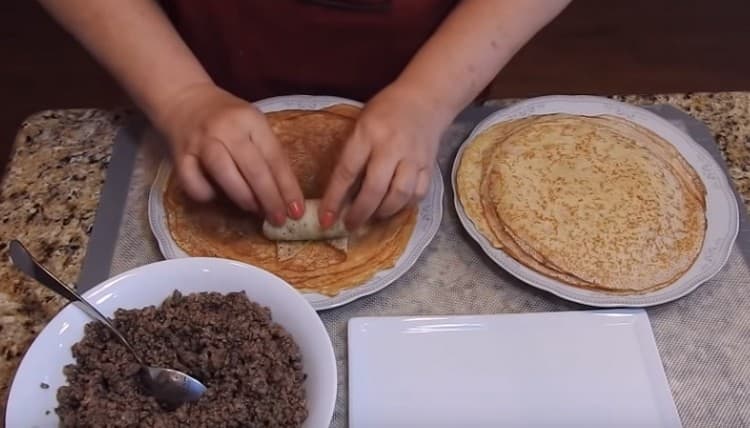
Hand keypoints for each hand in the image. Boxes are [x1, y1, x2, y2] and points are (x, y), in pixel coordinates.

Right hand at [155, 83, 303, 225]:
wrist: (184, 98)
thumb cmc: (227, 117)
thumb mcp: (252, 124)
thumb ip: (266, 154)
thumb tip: (282, 196)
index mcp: (251, 120)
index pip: (275, 157)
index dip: (288, 187)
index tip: (297, 211)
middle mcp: (227, 129)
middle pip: (254, 169)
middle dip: (270, 199)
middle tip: (279, 220)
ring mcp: (201, 141)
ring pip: (226, 175)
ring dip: (244, 198)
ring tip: (254, 211)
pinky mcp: (179, 155)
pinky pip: (194, 183)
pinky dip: (206, 194)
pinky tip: (215, 196)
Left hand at [319, 83, 449, 229]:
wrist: (426, 98)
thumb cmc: (386, 110)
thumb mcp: (361, 123)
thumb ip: (352, 153)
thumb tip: (340, 192)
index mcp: (368, 133)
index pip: (347, 171)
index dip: (334, 199)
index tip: (325, 219)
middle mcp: (392, 146)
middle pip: (375, 189)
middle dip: (359, 213)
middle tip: (349, 225)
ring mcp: (414, 157)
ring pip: (399, 195)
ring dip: (383, 212)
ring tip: (372, 216)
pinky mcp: (430, 165)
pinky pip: (419, 193)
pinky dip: (405, 205)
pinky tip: (394, 206)